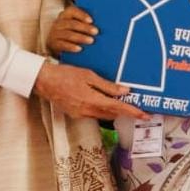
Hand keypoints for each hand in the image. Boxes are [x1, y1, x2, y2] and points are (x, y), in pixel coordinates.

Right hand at [33, 61, 147, 120]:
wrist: (45, 81)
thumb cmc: (66, 75)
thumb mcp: (89, 76)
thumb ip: (107, 86)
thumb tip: (125, 92)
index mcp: (92, 101)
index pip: (118, 108)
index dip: (133, 112)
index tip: (144, 115)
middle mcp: (87, 111)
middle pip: (112, 114)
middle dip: (126, 113)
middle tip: (140, 110)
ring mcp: (80, 114)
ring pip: (103, 115)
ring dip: (115, 111)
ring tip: (126, 105)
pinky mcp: (76, 113)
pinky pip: (94, 114)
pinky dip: (103, 110)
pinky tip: (107, 103)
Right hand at [47, 5, 97, 55]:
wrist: (56, 42)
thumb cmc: (71, 30)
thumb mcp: (76, 23)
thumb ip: (85, 21)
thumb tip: (102, 22)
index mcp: (65, 15)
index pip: (72, 11)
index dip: (82, 15)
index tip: (91, 20)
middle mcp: (59, 23)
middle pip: (72, 24)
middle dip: (85, 28)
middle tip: (96, 32)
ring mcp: (55, 33)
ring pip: (68, 34)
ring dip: (81, 38)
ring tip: (91, 41)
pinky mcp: (54, 44)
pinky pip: (63, 45)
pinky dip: (71, 47)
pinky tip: (80, 49)